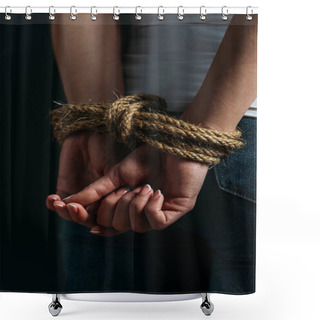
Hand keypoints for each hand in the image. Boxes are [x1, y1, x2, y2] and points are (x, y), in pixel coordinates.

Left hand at [46, 132, 128, 224]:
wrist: (90, 131)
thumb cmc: (108, 148)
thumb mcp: (112, 169)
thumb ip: (108, 190)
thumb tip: (103, 210)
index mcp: (112, 199)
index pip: (106, 219)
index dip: (99, 223)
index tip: (92, 218)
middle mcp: (96, 201)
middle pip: (87, 219)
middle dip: (79, 216)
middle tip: (73, 208)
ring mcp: (80, 196)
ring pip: (72, 214)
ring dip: (65, 212)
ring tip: (61, 204)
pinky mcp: (65, 189)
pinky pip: (57, 203)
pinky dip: (53, 204)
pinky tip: (52, 199)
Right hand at [62, 144, 208, 234]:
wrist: (175, 143)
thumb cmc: (150, 156)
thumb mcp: (118, 173)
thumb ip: (97, 189)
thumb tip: (70, 202)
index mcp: (129, 206)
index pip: (106, 223)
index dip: (91, 219)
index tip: (74, 210)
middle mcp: (143, 214)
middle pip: (117, 226)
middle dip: (116, 205)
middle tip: (126, 187)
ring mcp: (160, 214)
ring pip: (136, 227)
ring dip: (135, 204)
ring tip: (144, 186)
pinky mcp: (177, 211)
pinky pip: (157, 223)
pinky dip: (151, 208)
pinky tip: (156, 192)